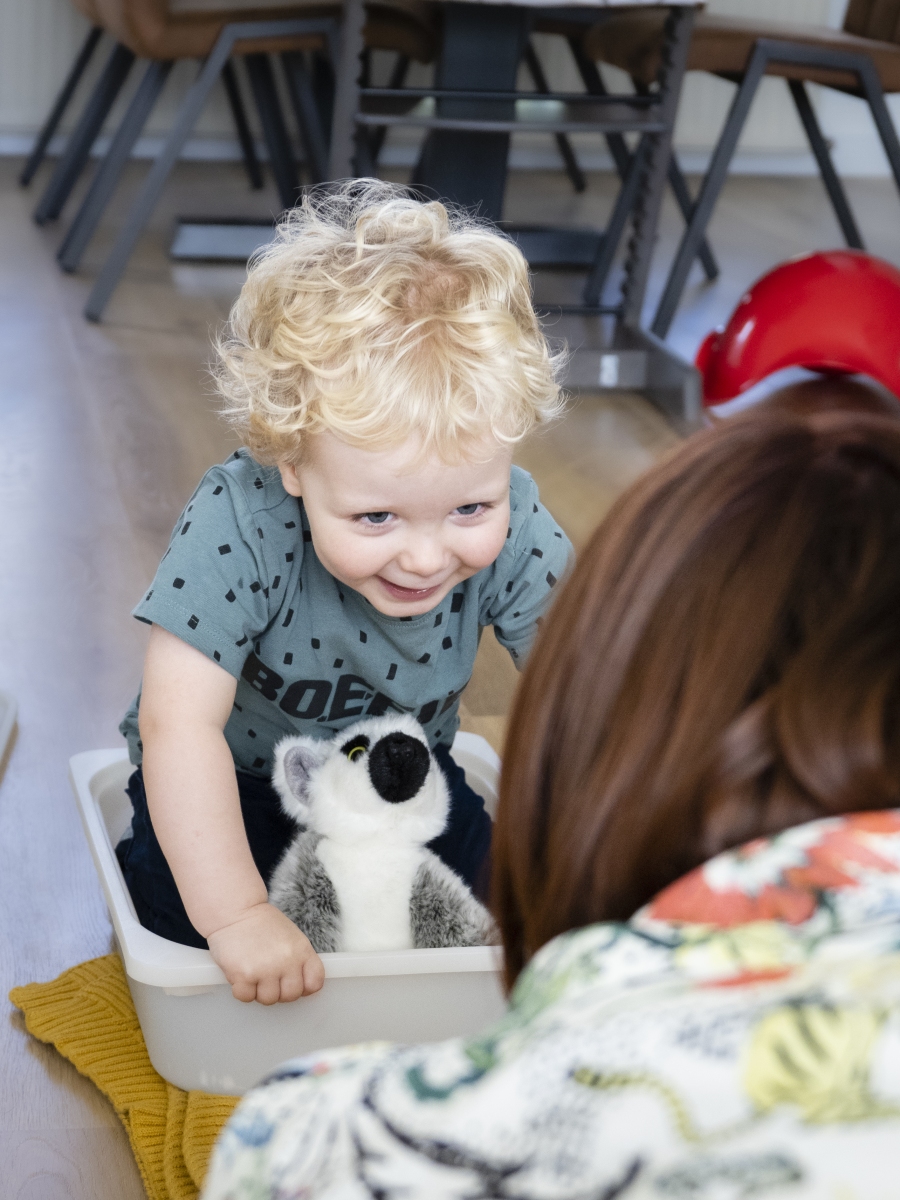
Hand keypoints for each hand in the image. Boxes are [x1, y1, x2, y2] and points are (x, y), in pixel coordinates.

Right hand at [207, 903, 324, 1003]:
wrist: (237, 911)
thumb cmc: (263, 924)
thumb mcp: (291, 936)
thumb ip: (299, 959)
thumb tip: (302, 987)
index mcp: (302, 950)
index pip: (315, 983)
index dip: (303, 987)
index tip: (291, 982)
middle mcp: (287, 961)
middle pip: (291, 996)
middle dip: (279, 990)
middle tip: (268, 977)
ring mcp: (265, 970)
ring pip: (268, 1000)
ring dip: (259, 991)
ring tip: (253, 973)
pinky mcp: (244, 976)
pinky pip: (246, 997)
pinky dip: (242, 990)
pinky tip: (240, 974)